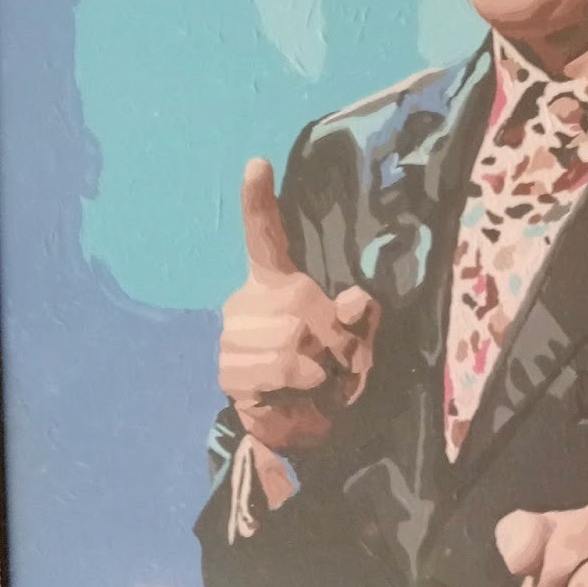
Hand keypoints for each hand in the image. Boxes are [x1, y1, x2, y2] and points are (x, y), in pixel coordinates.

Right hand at [218, 158, 379, 453]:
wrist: (302, 424)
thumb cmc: (331, 372)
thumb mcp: (357, 339)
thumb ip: (360, 317)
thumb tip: (356, 298)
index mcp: (278, 281)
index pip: (264, 235)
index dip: (259, 200)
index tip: (257, 162)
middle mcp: (248, 299)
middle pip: (302, 303)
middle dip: (333, 338)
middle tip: (333, 361)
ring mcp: (233, 332)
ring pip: (292, 339)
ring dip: (318, 367)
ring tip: (313, 379)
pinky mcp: (227, 367)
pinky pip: (278, 368)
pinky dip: (299, 385)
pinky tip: (291, 391)